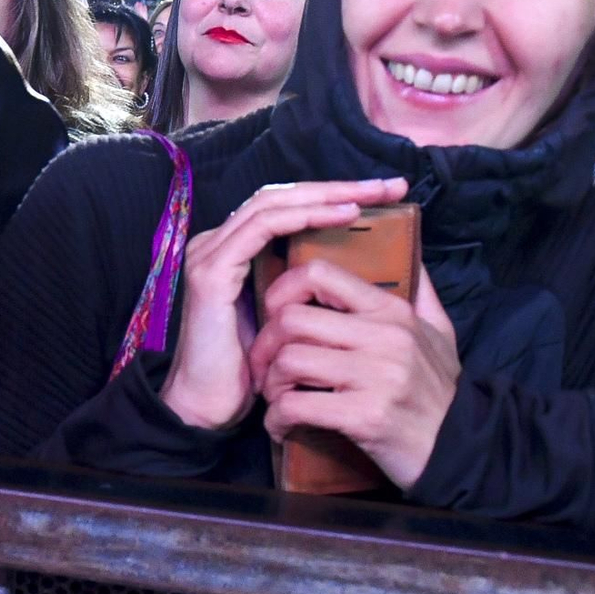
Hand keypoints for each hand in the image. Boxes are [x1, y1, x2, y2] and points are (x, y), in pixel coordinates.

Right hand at [158, 179, 408, 430]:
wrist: (206, 408)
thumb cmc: (250, 373)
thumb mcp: (290, 321)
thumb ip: (308, 291)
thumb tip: (362, 274)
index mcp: (236, 251)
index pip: (286, 207)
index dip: (333, 195)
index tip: (384, 197)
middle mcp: (219, 243)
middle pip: (282, 195)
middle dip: (339, 186)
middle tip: (388, 185)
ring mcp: (212, 253)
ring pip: (273, 202)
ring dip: (326, 195)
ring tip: (371, 196)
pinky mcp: (213, 270)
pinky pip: (262, 227)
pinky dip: (303, 216)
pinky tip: (340, 215)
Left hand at [252, 259, 460, 488]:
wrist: (464, 449)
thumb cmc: (439, 393)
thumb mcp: (439, 333)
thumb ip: (420, 292)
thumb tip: (408, 249)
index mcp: (392, 311)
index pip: (319, 274)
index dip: (282, 290)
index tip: (274, 316)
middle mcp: (384, 336)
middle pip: (291, 319)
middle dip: (266, 346)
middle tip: (266, 368)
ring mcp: (376, 376)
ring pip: (289, 360)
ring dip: (271, 384)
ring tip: (278, 398)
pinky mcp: (366, 416)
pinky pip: (297, 406)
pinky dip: (278, 418)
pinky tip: (284, 427)